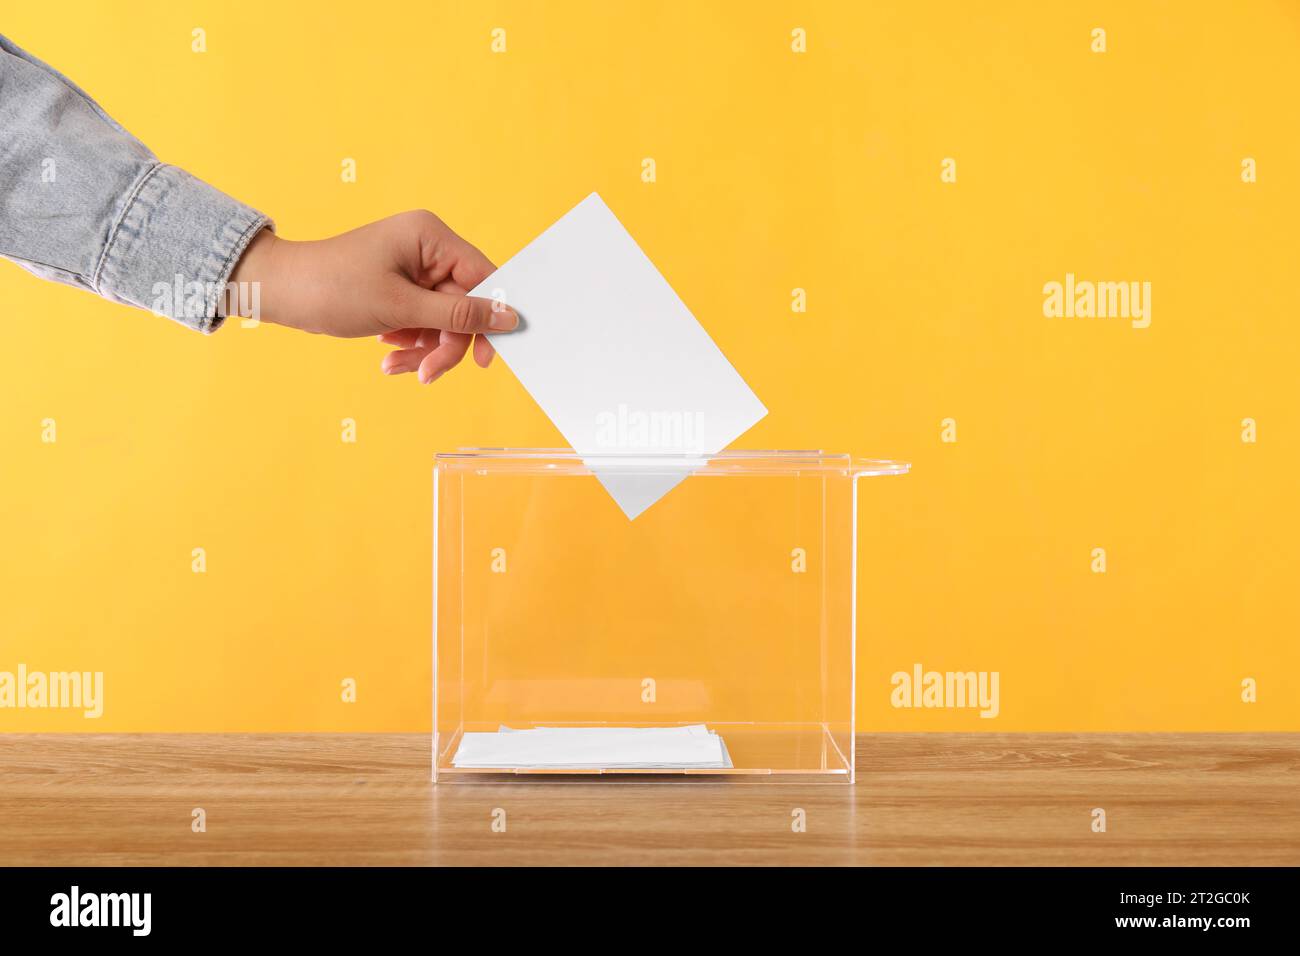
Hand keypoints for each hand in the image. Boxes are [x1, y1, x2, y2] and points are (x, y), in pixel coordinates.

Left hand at [226, 210, 518, 383]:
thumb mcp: (401, 307)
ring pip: (443, 321)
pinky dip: (411, 344)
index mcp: (431, 236)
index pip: (482, 277)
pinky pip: (423, 323)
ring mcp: (414, 271)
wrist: (281, 293)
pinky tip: (389, 355)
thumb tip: (509, 317)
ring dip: (426, 349)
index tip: (487, 356)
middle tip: (428, 373)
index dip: (488, 317)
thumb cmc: (333, 288)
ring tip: (397, 366)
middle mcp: (427, 249)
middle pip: (462, 306)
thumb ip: (459, 315)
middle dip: (445, 344)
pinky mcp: (401, 290)